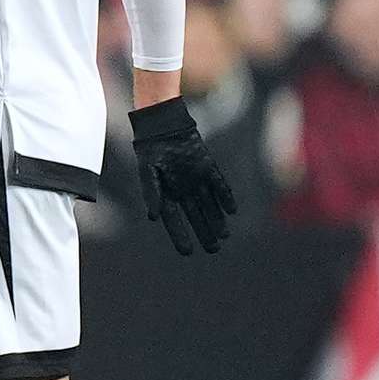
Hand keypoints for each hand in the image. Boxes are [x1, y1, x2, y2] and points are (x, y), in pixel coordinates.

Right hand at [130, 97, 237, 255]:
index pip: (174, 221)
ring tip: (224, 237)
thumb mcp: (147, 172)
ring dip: (216, 221)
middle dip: (204, 233)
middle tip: (213, 249)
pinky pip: (220, 186)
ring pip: (209, 205)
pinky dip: (225, 198)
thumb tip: (154, 217)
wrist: (163, 127)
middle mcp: (183, 190)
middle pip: (196, 216)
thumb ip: (150, 194)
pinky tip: (231, 212)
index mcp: (166, 194)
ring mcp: (197, 180)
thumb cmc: (150, 150)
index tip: (187, 252)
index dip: (180, 236)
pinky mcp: (209, 168)